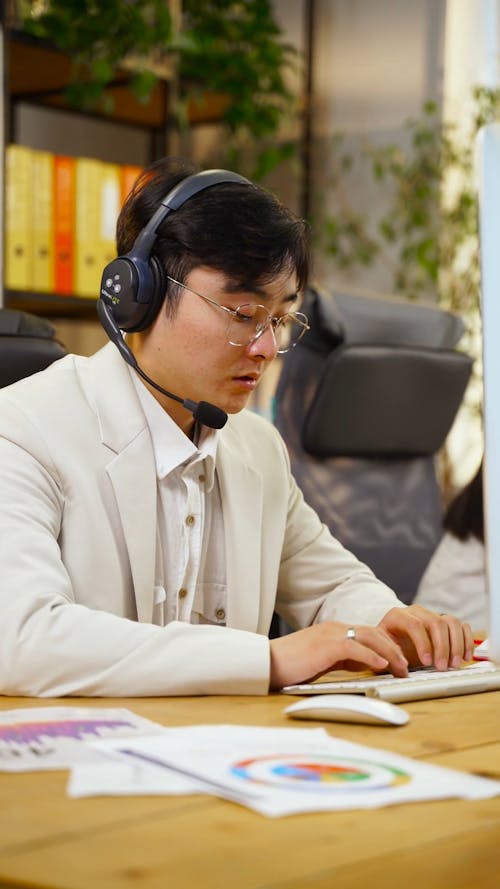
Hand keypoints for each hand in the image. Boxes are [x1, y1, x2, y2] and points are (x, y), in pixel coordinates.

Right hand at [269, 621, 408, 689]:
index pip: (368, 634)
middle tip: (407, 667)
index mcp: (334, 632)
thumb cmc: (290, 665)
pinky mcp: (325, 645)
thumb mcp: (323, 661)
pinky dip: (371, 656)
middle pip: (374, 632)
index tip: (399, 663)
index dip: (387, 647)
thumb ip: (342, 660)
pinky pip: (354, 648)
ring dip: (390, 653)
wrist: (266, 662)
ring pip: (369, 637)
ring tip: (402, 668)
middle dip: (394, 648)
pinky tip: (382, 666)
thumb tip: (364, 667)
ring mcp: (330, 635)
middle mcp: (335, 629)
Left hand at [378, 604, 473, 670]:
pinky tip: (466, 657)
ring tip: (455, 664)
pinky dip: (467, 641)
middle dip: (442, 647)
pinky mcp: (445, 623)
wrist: (391, 644)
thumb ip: (390, 659)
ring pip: (451, 622)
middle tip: (443, 667)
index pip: (414, 625)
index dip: (423, 644)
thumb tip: (402, 670)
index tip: (427, 662)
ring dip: (457, 645)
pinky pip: (461, 626)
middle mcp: (416, 612)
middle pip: (436, 622)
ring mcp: (432, 616)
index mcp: (398, 616)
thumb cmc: (386, 649)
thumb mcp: (382, 653)